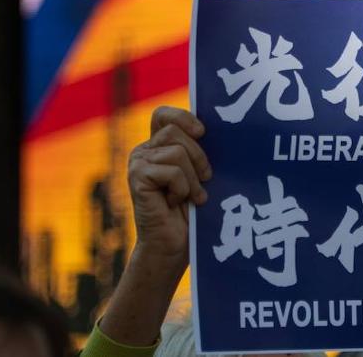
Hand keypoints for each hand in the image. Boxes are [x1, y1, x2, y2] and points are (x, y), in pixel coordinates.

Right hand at [101, 105, 212, 347]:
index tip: (203, 132)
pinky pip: (172, 170)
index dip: (183, 117)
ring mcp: (137, 163)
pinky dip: (183, 188)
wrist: (173, 248)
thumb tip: (225, 126)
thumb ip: (200, 151)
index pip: (163, 114)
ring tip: (190, 197)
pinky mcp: (137, 177)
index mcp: (157, 147)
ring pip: (177, 151)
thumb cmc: (193, 213)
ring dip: (192, 178)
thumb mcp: (200, 175)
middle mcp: (143, 151)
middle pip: (177, 131)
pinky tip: (176, 203)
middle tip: (204, 181)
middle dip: (199, 156)